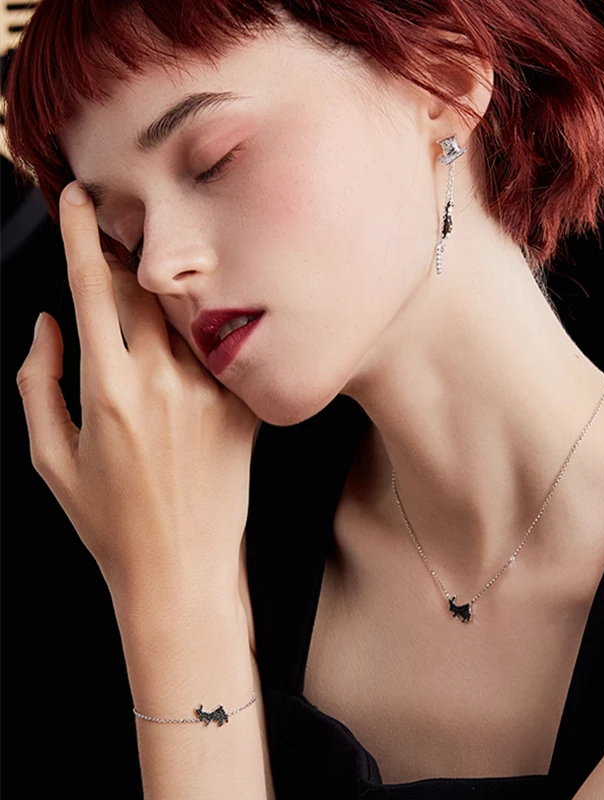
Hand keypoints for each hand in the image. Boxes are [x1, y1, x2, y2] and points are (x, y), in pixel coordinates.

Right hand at [16, 182, 260, 612]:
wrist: (182, 569)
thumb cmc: (109, 522)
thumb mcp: (50, 458)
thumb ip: (37, 382)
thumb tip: (46, 323)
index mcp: (108, 388)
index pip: (93, 288)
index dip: (82, 235)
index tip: (77, 200)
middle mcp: (163, 381)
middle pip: (144, 289)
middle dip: (127, 258)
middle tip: (118, 242)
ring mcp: (211, 394)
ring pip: (188, 313)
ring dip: (168, 291)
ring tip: (156, 287)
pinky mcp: (243, 411)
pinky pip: (222, 352)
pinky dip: (203, 334)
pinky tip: (194, 334)